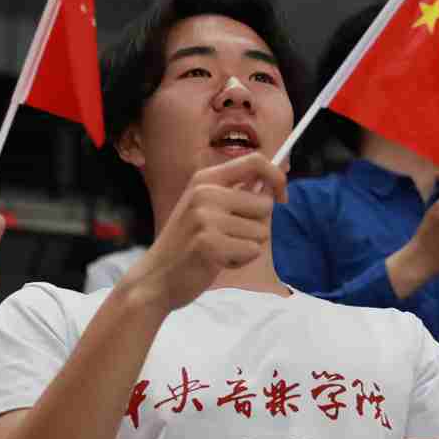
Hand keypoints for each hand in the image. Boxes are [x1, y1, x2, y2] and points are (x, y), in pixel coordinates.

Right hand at [122, 153, 285, 312]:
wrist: (156, 278)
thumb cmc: (187, 245)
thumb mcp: (204, 209)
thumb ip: (236, 196)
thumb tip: (273, 188)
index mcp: (205, 179)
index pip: (255, 161)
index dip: (277, 177)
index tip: (282, 197)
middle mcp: (205, 193)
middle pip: (265, 205)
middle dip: (256, 226)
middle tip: (227, 238)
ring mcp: (206, 218)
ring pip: (261, 232)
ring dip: (246, 247)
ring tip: (218, 250)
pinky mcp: (210, 244)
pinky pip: (252, 251)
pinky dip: (240, 261)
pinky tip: (216, 262)